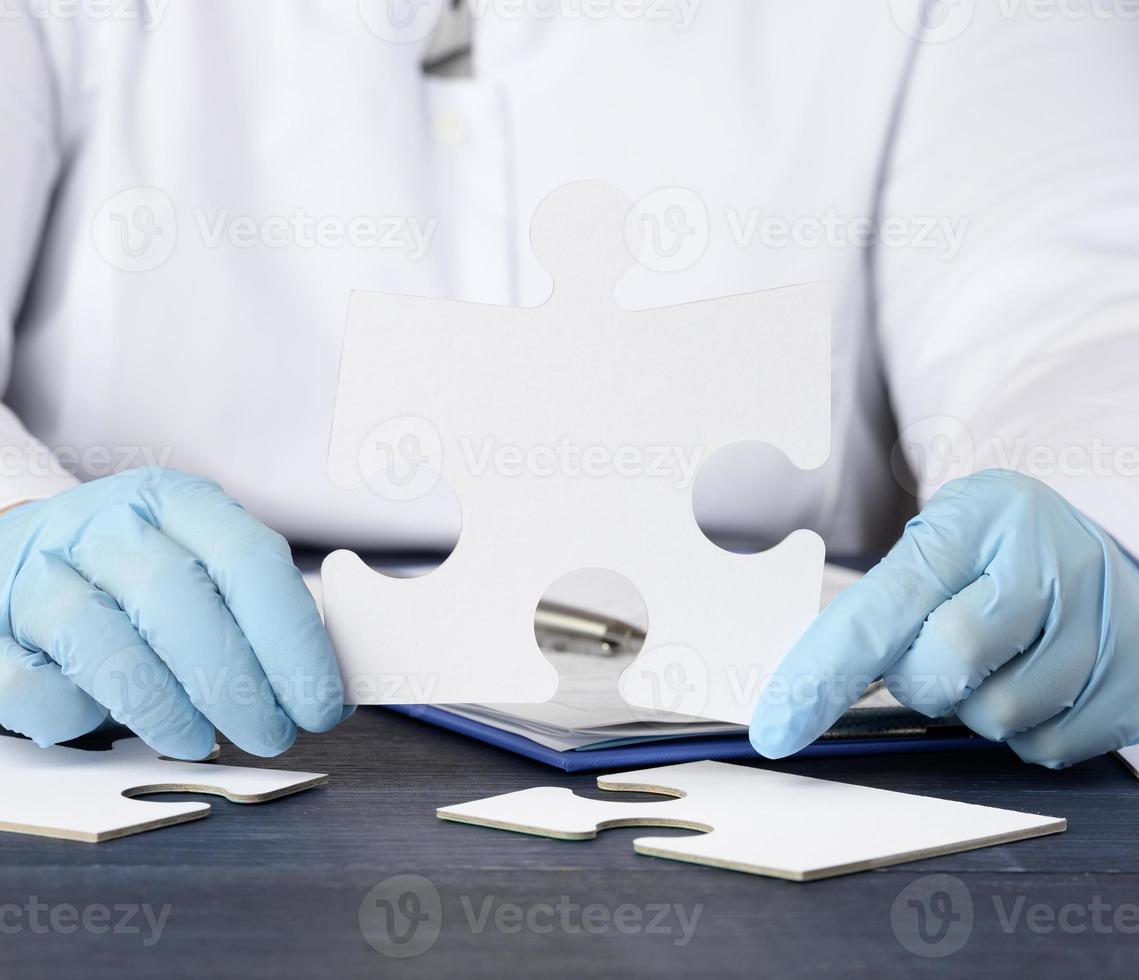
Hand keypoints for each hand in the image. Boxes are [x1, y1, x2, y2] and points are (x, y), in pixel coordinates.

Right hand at [0, 467, 348, 758]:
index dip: (293, 639)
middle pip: (178, 598)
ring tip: (200, 741)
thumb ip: (261, 615)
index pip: (248, 559)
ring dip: (165, 707)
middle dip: (237, 681)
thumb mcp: (203, 568)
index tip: (320, 701)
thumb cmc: (136, 579)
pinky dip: (78, 715)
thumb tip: (326, 687)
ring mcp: (37, 573)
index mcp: (175, 502)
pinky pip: (32, 683)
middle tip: (272, 734)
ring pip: (103, 639)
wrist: (22, 561)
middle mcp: (105, 525)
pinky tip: (111, 724)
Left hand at [750, 469, 1138, 768]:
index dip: (819, 675)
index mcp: (978, 519)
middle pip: (942, 667)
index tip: (774, 728)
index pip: (880, 608)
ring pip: (996, 716)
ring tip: (995, 657)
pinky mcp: (1134, 683)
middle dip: (917, 679)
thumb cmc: (999, 552)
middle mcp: (1047, 562)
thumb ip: (880, 602)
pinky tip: (1035, 679)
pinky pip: (1045, 745)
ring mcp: (1104, 623)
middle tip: (932, 651)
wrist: (1103, 552)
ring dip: (973, 705)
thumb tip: (800, 683)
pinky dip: (1024, 728)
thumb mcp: (942, 542)